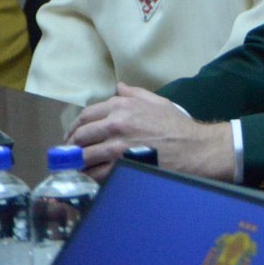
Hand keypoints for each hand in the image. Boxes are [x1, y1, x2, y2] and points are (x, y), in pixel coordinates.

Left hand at [67, 83, 233, 181]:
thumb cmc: (177, 125)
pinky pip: (95, 172)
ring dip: (77, 163)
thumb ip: (135, 94)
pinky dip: (88, 175)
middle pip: (80, 136)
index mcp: (122, 106)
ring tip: (76, 167)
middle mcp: (115, 123)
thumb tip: (119, 88)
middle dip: (71, 146)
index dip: (74, 127)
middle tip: (71, 154)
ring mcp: (116, 146)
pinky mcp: (120, 166)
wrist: (193, 148)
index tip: (72, 136)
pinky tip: (89, 176)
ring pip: (84, 155)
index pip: (85, 116)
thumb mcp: (158, 102)